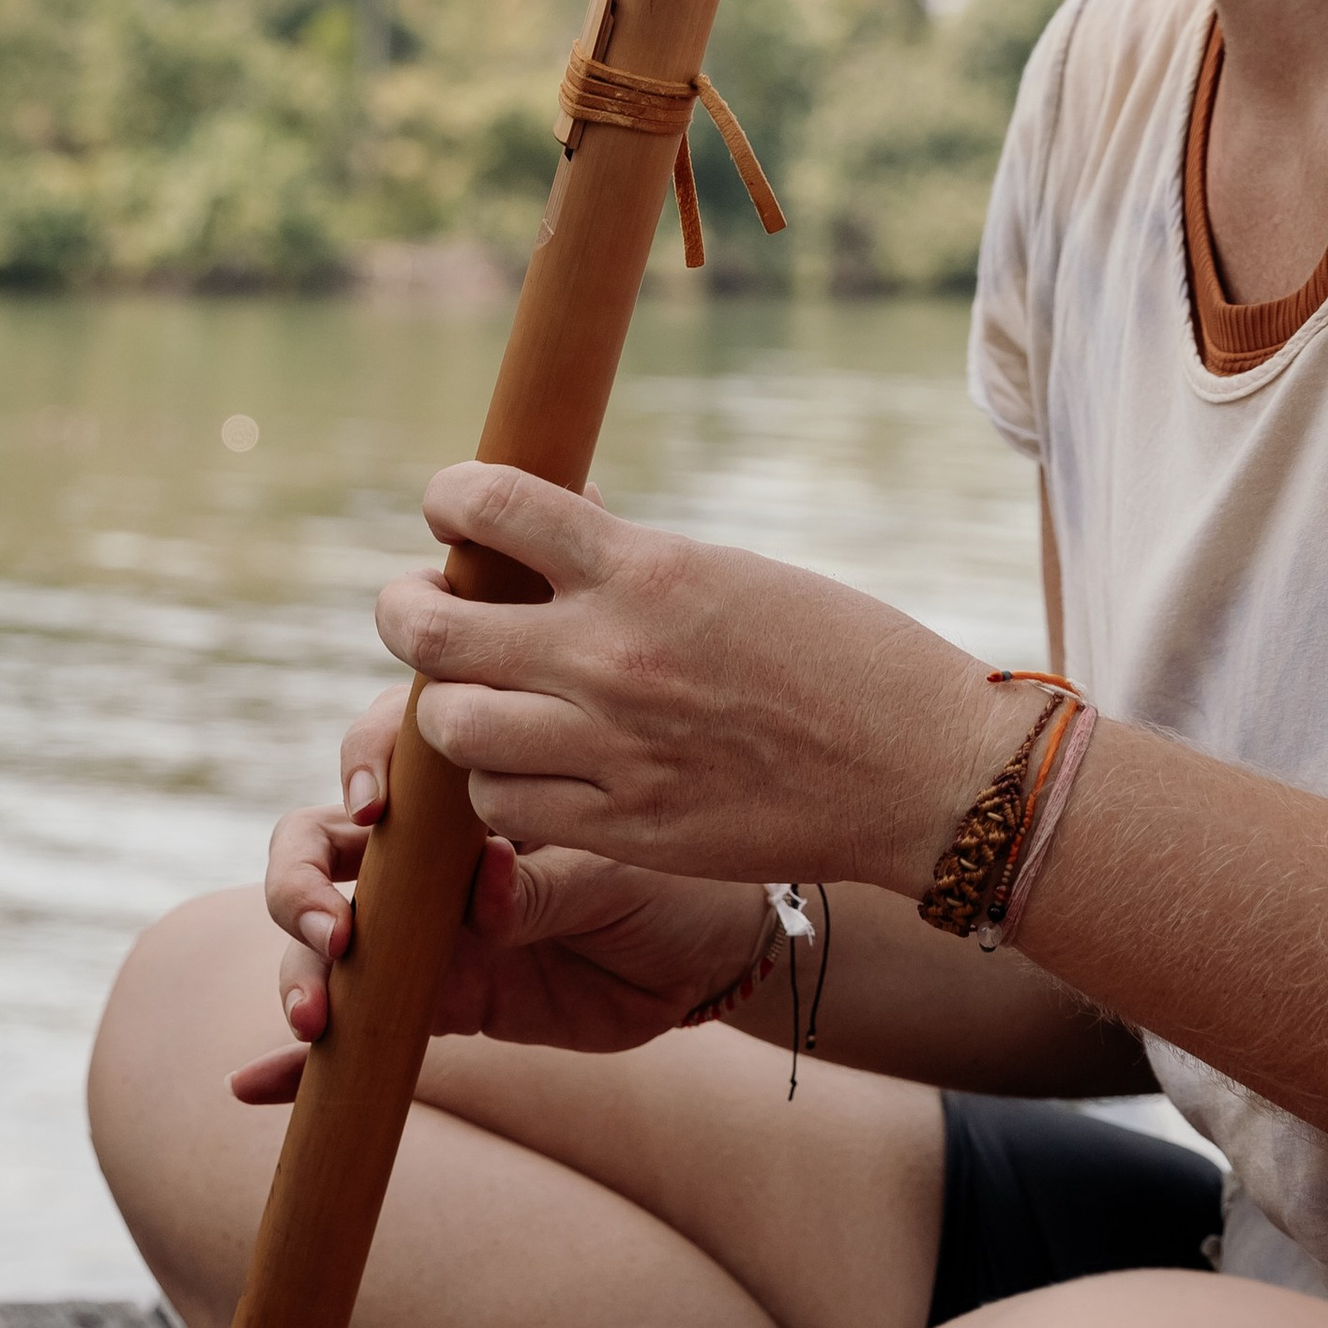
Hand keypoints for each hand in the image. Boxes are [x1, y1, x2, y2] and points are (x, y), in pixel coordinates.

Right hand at [231, 681, 769, 1104]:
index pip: (382, 753)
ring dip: (296, 972)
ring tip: (314, 1022)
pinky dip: (297, 1063)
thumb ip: (545, 882)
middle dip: (299, 886)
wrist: (708, 958)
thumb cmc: (671, 879)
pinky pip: (356, 1030)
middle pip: (316, 845)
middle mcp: (425, 851)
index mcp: (468, 786)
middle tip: (337, 937)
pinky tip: (253, 1086)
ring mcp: (420, 929)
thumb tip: (484, 885)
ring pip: (322, 937)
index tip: (376, 810)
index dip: (359, 769)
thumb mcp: (620, 873)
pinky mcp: (434, 1001)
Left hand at [375, 460, 1004, 889]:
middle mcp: (612, 656)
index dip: (449, 498)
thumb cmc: (838, 652)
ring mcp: (612, 750)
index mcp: (645, 569)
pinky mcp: (625, 829)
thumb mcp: (729, 573)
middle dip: (406, 611)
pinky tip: (521, 767)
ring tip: (468, 695)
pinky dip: (494, 785)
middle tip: (421, 608)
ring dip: (444, 706)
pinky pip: (502, 808)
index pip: (491, 505)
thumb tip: (552, 506)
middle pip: (431, 628)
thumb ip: (626, 552)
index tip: (452, 510)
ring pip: (448, 727)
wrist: (922, 769)